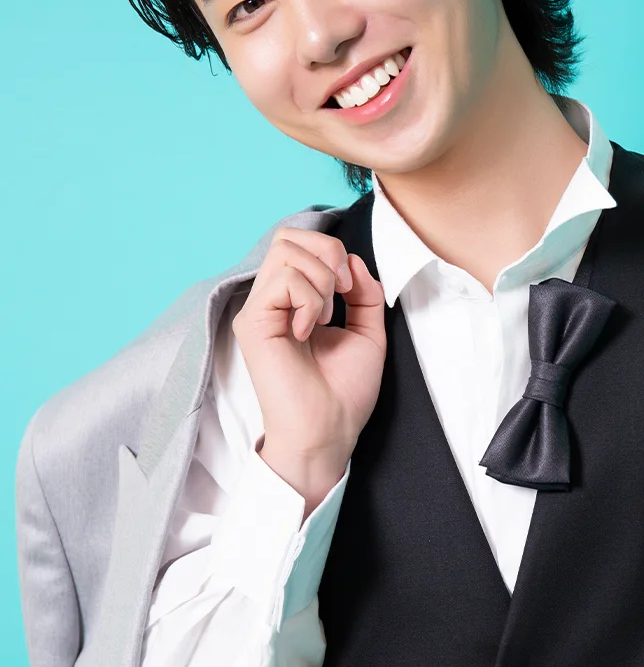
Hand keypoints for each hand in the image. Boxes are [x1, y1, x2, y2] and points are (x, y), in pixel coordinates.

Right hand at [231, 227, 385, 514]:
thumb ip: (364, 292)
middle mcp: (273, 301)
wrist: (329, 431)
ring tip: (323, 319)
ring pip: (286, 251)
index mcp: (296, 301)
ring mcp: (260, 310)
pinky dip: (308, 298)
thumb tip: (352, 260)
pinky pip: (283, 279)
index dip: (332, 251)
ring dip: (320, 280)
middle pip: (288, 236)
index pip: (300, 243)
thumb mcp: (368, 331)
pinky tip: (308, 330)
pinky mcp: (252, 322)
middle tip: (341, 293)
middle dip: (327, 252)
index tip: (351, 290)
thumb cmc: (345, 392)